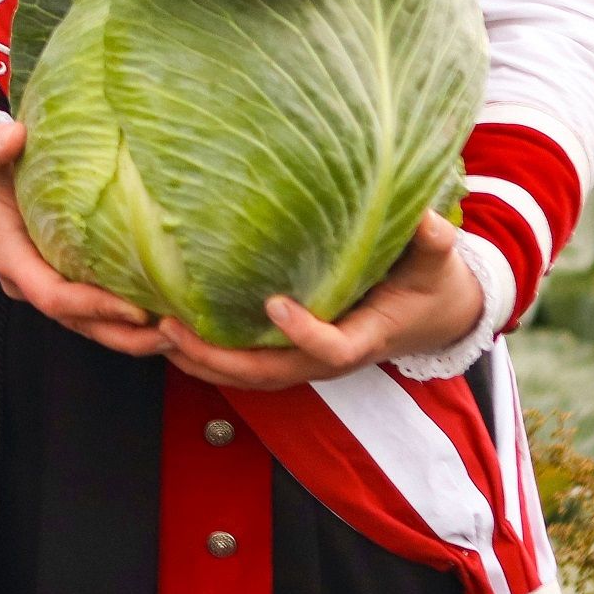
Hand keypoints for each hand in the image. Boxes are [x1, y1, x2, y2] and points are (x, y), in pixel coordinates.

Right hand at [0, 120, 169, 359]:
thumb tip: (15, 136)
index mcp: (13, 258)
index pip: (53, 296)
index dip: (93, 306)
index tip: (136, 309)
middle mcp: (31, 282)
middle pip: (80, 322)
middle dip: (126, 334)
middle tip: (176, 333)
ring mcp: (50, 284)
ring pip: (93, 324)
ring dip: (135, 334)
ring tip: (183, 331)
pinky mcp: (67, 280)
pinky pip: (99, 310)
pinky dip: (132, 318)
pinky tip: (170, 314)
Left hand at [158, 211, 486, 390]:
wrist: (432, 316)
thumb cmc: (430, 283)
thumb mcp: (437, 261)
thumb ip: (431, 242)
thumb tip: (424, 217)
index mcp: (364, 337)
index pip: (331, 349)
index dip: (304, 334)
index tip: (274, 304)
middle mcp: (329, 357)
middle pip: (269, 373)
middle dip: (218, 356)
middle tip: (172, 325)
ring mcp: (306, 361)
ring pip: (249, 376)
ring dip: (202, 360)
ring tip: (157, 330)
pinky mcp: (291, 353)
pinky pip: (245, 364)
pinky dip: (208, 355)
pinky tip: (171, 332)